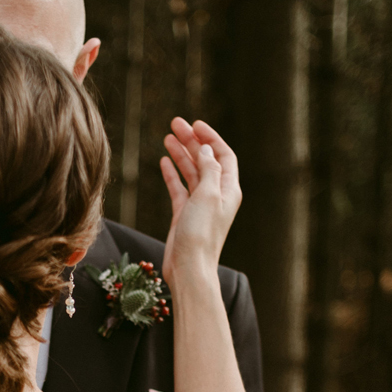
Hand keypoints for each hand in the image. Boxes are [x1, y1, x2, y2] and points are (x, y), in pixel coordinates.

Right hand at [159, 117, 240, 273]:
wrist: (189, 267)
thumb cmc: (201, 234)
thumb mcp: (207, 195)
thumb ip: (208, 169)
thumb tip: (205, 149)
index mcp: (228, 189)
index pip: (222, 155)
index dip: (210, 138)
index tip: (194, 124)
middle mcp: (216, 194)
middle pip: (205, 160)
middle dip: (191, 141)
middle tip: (175, 124)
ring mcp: (199, 204)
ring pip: (190, 171)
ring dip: (180, 154)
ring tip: (167, 137)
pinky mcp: (184, 214)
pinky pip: (179, 187)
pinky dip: (172, 173)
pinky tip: (163, 161)